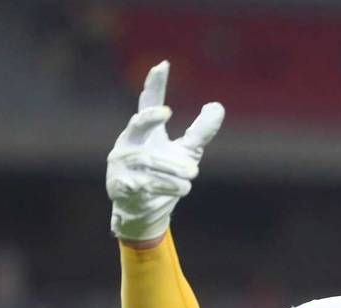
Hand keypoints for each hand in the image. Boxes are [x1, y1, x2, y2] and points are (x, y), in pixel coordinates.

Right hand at [106, 61, 223, 240]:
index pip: (148, 102)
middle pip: (138, 124)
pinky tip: (180, 189)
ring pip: (152, 161)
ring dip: (176, 170)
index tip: (163, 65)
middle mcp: (129, 142)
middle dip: (150, 118)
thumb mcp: (187, 151)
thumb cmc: (165, 174)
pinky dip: (167, 187)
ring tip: (192, 176)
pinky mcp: (122, 185)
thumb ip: (200, 130)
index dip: (154, 84)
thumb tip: (218, 106)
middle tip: (166, 111)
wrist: (143, 210)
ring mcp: (122, 164)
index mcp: (145, 131)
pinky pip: (147, 184)